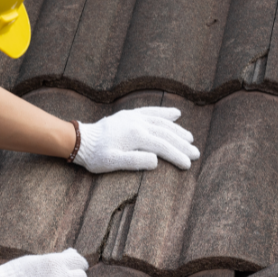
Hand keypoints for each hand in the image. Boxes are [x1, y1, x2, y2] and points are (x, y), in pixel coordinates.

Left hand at [74, 107, 199, 172]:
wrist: (80, 141)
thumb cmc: (96, 155)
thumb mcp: (113, 163)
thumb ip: (134, 161)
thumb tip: (156, 160)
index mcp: (136, 135)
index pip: (163, 146)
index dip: (177, 155)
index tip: (188, 165)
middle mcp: (138, 123)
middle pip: (166, 133)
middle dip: (182, 144)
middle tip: (196, 154)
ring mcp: (134, 117)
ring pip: (162, 122)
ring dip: (178, 130)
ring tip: (190, 138)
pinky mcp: (130, 115)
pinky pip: (151, 111)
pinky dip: (165, 113)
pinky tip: (176, 114)